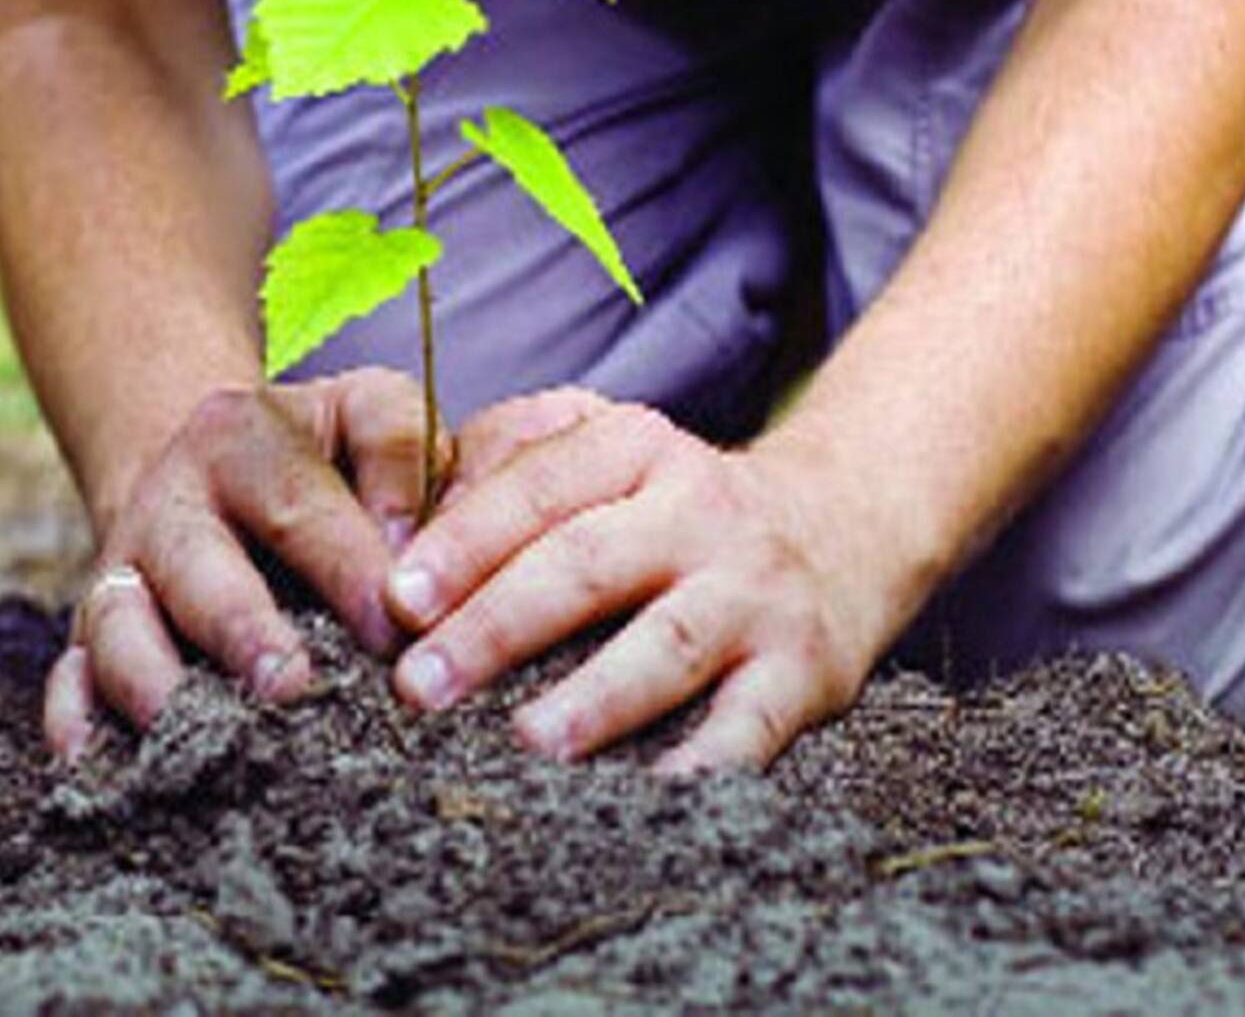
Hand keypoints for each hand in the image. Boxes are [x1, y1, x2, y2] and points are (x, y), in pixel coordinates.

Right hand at [45, 368, 443, 757]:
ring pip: (118, 628)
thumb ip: (398, 450)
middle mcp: (168, 505)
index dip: (346, 566)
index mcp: (241, 439)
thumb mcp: (364, 413)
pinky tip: (101, 766)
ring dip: (156, 685)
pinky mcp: (90, 638)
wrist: (211, 468)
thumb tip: (408, 550)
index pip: (296, 501)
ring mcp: (121, 574)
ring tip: (209, 740)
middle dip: (242, 631)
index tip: (393, 629)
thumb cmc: (320, 455)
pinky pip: (66, 682)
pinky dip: (76, 723)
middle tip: (291, 686)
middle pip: (196, 568)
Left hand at [380, 389, 894, 772]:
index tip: (398, 600)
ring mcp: (754, 594)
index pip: (540, 487)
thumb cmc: (679, 504)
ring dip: (598, 696)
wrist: (845, 525)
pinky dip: (706, 765)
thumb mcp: (610, 449)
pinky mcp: (803, 672)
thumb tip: (407, 529)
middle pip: (589, 564)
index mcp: (637, 447)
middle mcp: (699, 512)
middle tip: (422, 685)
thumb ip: (511, 463)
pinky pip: (752, 726)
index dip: (465, 542)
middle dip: (500, 625)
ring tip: (530, 741)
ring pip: (670, 644)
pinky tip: (650, 798)